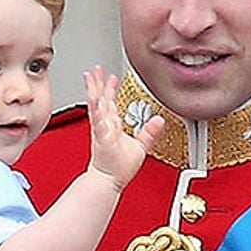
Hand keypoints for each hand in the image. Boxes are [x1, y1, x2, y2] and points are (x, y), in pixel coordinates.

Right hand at [84, 68, 163, 190]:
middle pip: (101, 99)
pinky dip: (96, 110)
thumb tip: (159, 120)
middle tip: (96, 69)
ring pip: (97, 106)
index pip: (111, 103)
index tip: (112, 76)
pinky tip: (95, 98)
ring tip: (91, 76)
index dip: (110, 89)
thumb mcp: (141, 146)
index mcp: (112, 127)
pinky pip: (98, 120)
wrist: (109, 181)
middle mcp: (105, 126)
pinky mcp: (101, 136)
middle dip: (98, 83)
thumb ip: (149, 132)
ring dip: (94, 90)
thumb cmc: (119, 167)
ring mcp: (102, 130)